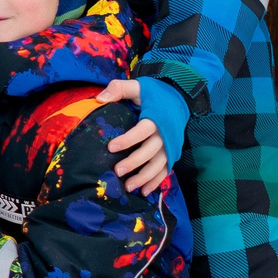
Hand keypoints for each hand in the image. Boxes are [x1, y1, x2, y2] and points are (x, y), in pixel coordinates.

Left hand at [96, 76, 187, 195]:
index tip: (111, 147)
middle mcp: (166, 134)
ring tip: (128, 187)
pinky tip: (144, 191)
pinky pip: (166, 170)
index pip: (143, 130)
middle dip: (134, 162)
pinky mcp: (172, 152)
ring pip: (159, 164)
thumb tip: (99, 98)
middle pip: (151, 151)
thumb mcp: (137, 86)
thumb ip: (119, 88)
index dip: (129, 139)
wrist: (178, 98)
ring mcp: (170, 145)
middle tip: (117, 171)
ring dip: (145, 177)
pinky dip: (156, 181)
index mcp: (157, 117)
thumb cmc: (154, 93)